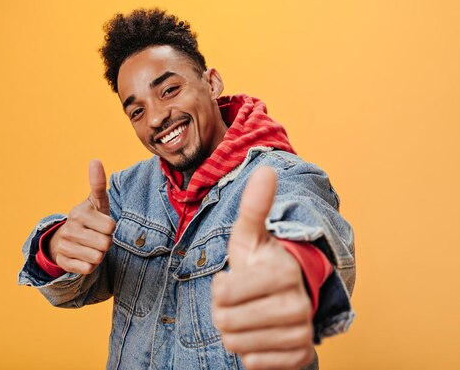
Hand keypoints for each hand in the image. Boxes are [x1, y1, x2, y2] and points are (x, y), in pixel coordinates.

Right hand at [49, 159, 115, 274]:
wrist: (66, 239)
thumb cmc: (89, 219)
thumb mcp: (96, 202)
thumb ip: (98, 183)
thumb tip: (95, 160)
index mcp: (79, 212)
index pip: (111, 227)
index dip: (110, 228)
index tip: (101, 224)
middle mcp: (70, 228)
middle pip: (106, 244)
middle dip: (105, 243)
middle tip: (97, 237)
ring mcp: (65, 246)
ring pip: (98, 258)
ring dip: (98, 254)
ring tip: (90, 246)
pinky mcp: (64, 262)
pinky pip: (88, 269)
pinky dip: (90, 265)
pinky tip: (83, 256)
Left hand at [212, 167, 314, 369]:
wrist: (291, 294)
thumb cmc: (262, 263)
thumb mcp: (251, 235)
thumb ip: (254, 206)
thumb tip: (264, 169)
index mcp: (283, 273)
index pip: (223, 294)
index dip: (219, 289)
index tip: (230, 280)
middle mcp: (297, 305)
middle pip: (226, 324)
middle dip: (223, 312)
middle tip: (238, 300)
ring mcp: (301, 333)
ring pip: (237, 346)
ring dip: (235, 331)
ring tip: (248, 314)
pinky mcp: (300, 357)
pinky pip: (254, 364)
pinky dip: (249, 351)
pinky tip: (259, 333)